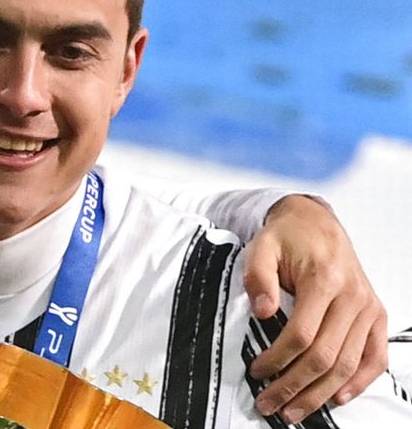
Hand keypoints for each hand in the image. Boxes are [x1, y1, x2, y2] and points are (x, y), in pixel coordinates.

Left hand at [242, 195, 387, 423]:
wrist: (315, 222)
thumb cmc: (286, 237)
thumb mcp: (261, 247)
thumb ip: (258, 278)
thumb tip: (262, 313)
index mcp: (324, 279)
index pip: (302, 334)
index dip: (278, 359)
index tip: (256, 372)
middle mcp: (353, 297)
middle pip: (326, 356)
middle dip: (295, 386)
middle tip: (269, 404)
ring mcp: (368, 308)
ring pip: (349, 364)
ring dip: (321, 393)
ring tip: (294, 411)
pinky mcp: (376, 314)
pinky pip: (375, 356)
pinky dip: (359, 382)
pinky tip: (336, 398)